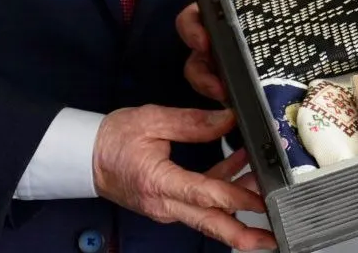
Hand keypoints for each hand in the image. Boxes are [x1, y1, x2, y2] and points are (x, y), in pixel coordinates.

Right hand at [92, 105, 276, 249]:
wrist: (86, 157)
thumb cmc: (113, 139)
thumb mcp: (151, 120)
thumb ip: (192, 122)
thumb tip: (227, 119)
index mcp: (159, 183)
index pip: (205, 195)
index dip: (236, 197)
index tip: (260, 199)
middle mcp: (164, 203)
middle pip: (210, 223)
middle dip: (243, 234)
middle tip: (272, 237)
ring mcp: (167, 207)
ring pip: (208, 214)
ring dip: (238, 206)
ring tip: (266, 189)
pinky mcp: (169, 203)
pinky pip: (199, 203)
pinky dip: (221, 190)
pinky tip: (239, 168)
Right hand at [178, 0, 299, 101]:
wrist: (321, 69)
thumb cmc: (295, 28)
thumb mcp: (292, 3)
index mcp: (227, 22)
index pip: (195, 19)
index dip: (191, 28)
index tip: (204, 39)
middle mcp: (221, 49)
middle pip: (195, 60)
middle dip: (200, 72)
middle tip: (217, 81)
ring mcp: (228, 77)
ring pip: (206, 85)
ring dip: (213, 91)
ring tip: (229, 99)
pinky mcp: (240, 101)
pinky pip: (224, 106)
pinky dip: (229, 109)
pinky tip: (239, 113)